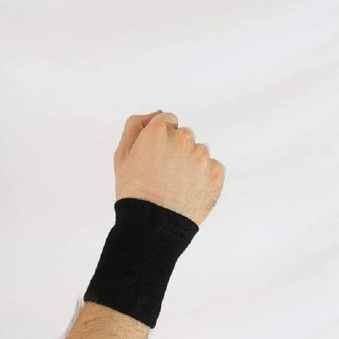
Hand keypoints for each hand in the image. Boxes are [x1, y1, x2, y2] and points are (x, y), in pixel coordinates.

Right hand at [113, 110, 225, 226]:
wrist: (153, 225)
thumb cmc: (134, 192)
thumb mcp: (122, 155)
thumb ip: (136, 126)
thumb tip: (157, 113)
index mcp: (159, 130)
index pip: (167, 121)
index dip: (159, 140)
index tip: (155, 157)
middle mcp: (183, 139)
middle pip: (184, 136)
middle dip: (176, 150)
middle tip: (164, 174)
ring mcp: (202, 156)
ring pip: (199, 152)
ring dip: (191, 163)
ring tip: (176, 185)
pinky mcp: (216, 174)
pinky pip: (212, 168)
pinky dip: (204, 177)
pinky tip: (189, 191)